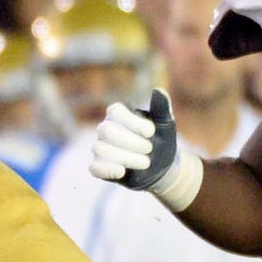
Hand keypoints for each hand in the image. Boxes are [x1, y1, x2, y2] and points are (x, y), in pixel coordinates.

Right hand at [89, 92, 201, 209]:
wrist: (161, 168)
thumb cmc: (162, 142)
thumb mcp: (166, 125)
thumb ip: (161, 108)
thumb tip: (159, 90)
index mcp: (119, 114)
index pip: (115, 111)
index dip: (133, 122)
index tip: (151, 132)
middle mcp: (105, 129)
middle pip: (106, 130)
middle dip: (131, 142)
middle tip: (149, 149)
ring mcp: (100, 147)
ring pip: (100, 149)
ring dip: (126, 157)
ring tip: (145, 163)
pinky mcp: (99, 167)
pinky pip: (95, 167)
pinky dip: (108, 170)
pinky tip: (123, 171)